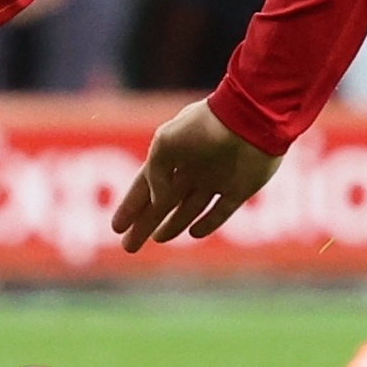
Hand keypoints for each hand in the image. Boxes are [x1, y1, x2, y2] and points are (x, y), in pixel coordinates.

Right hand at [110, 99, 279, 252]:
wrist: (250, 120)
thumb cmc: (203, 127)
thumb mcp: (165, 143)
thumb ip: (155, 173)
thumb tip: (158, 201)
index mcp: (171, 156)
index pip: (144, 187)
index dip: (130, 207)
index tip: (116, 228)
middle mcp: (191, 170)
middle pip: (162, 204)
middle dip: (144, 224)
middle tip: (129, 246)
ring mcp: (215, 180)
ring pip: (188, 209)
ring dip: (172, 225)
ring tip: (156, 238)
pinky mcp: (239, 189)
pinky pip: (220, 212)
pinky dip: (207, 223)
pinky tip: (193, 233)